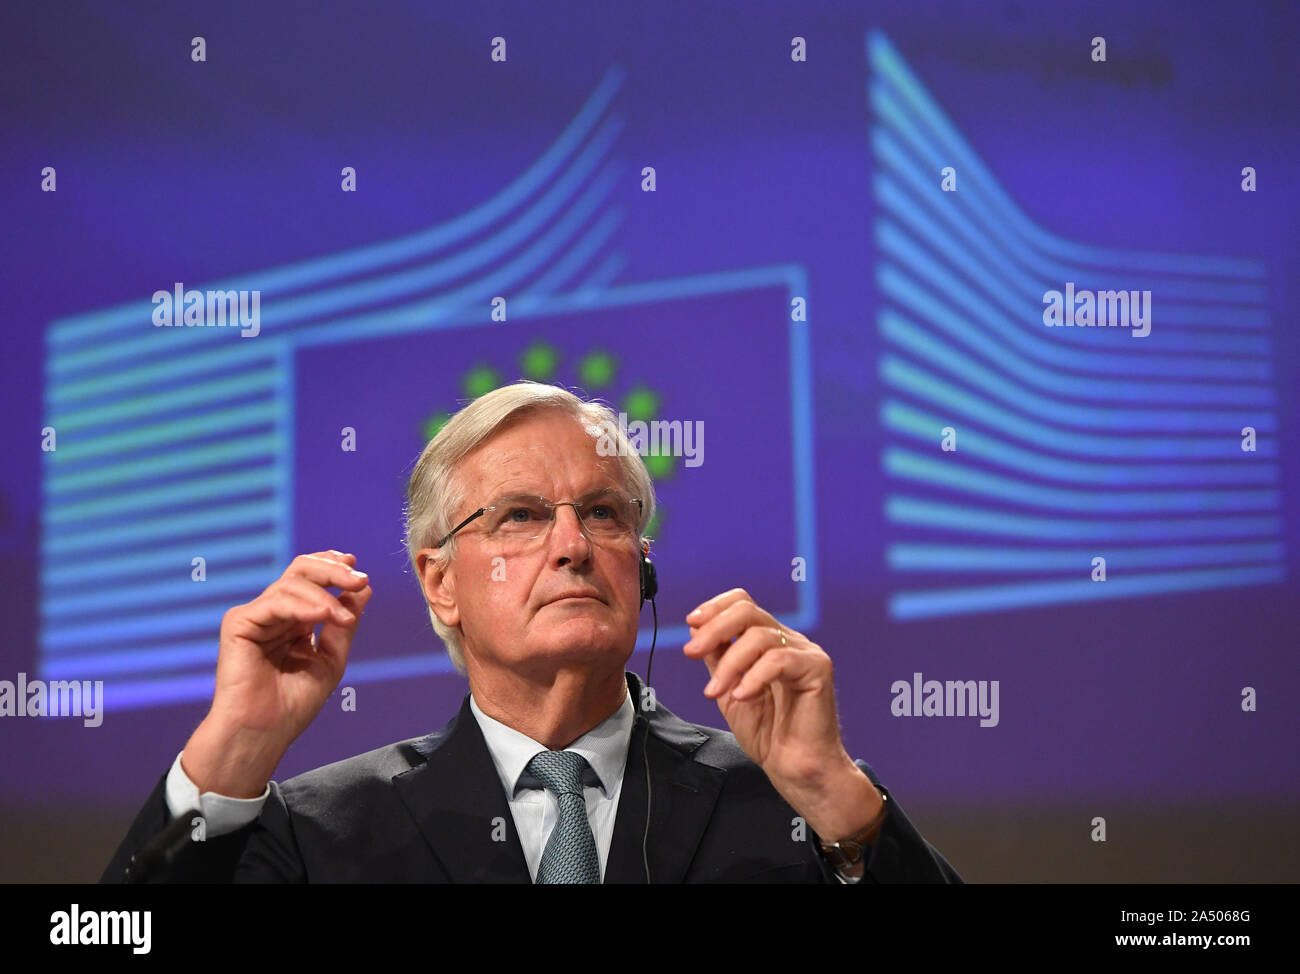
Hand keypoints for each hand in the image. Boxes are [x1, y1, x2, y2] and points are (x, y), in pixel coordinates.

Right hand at [182, 550, 372, 796]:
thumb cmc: (293, 704)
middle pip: (301, 570)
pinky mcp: (239, 623)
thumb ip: (345, 625)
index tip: (360, 571)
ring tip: (343, 618)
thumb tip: (364, 589)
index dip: (334, 566)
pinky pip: (275, 602)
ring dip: (324, 596)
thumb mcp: (331, 660)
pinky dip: (302, 605)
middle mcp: (275, 614)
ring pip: (291, 583)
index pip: (313, 579)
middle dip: (333, 571)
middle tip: (359, 579)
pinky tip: (322, 615)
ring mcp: (256, 616)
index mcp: (295, 620)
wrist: (265, 732)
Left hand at [683, 588, 881, 842]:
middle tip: (691, 652)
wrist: (795, 769)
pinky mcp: (818, 669)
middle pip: (749, 611)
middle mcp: (788, 641)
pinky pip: (779, 659)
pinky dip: (754, 676)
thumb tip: (697, 630)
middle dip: (714, 628)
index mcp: (768, 643)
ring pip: (761, 635)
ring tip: (715, 691)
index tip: (691, 624)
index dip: (715, 608)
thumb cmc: (769, 734)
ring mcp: (805, 653)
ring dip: (729, 663)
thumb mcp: (729, 691)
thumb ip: (717, 660)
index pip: (743, 604)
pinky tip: (742, 696)